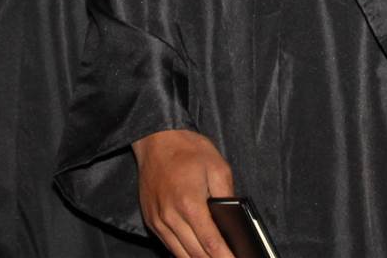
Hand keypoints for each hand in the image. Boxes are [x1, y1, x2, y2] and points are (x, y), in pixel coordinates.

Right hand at [133, 129, 237, 257]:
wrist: (156, 139)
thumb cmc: (187, 149)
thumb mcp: (217, 166)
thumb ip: (228, 195)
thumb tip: (236, 219)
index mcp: (190, 203)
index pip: (211, 243)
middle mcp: (170, 216)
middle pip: (196, 254)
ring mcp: (158, 220)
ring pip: (180, 254)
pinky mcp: (151, 220)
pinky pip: (169, 245)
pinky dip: (184, 252)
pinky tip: (197, 253)